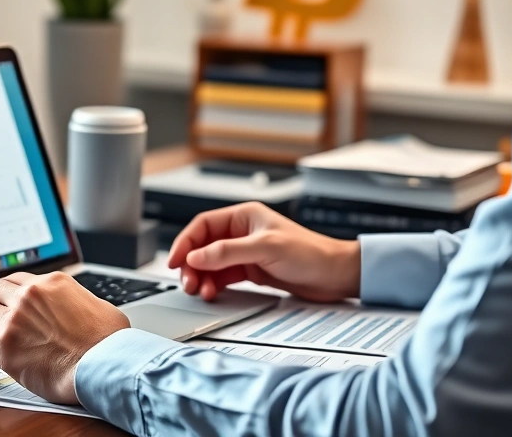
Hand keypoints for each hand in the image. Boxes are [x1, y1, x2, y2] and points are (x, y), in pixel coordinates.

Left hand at [0, 271, 130, 403]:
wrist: (104, 365)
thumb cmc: (109, 343)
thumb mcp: (99, 307)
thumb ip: (79, 303)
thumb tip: (80, 313)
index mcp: (52, 283)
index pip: (16, 281)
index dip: (6, 295)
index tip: (3, 305)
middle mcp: (28, 296)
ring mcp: (14, 320)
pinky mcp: (4, 347)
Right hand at [168, 202, 360, 302]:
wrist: (336, 275)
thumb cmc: (311, 253)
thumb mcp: (266, 248)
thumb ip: (227, 252)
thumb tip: (195, 257)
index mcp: (244, 217)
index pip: (203, 226)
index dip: (185, 243)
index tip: (175, 261)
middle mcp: (242, 233)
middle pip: (203, 247)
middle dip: (191, 264)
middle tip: (188, 282)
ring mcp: (246, 253)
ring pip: (211, 264)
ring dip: (202, 277)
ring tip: (200, 291)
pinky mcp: (252, 271)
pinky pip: (223, 277)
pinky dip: (215, 285)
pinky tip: (213, 294)